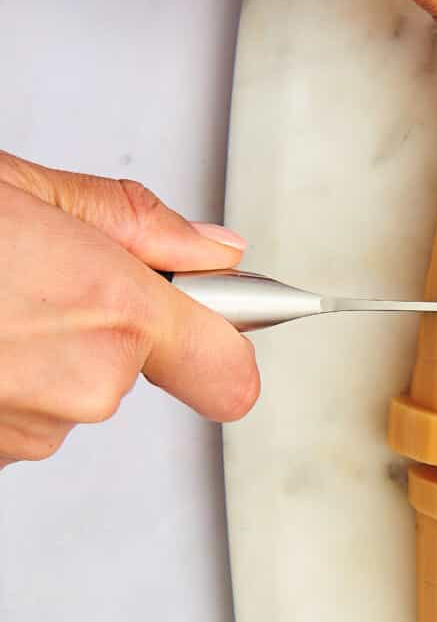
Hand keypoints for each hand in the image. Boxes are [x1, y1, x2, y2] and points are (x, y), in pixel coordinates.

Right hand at [0, 153, 259, 467]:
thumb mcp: (23, 190)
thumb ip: (132, 223)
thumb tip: (212, 250)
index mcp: (111, 313)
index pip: (229, 365)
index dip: (226, 334)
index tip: (225, 312)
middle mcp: (84, 387)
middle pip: (135, 363)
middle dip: (98, 322)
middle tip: (41, 275)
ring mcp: (34, 431)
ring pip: (72, 388)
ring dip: (41, 351)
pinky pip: (24, 412)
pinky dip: (4, 377)